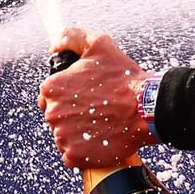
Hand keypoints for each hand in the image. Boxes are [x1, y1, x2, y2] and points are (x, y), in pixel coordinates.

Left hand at [38, 26, 154, 167]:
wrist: (147, 109)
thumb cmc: (125, 79)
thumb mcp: (99, 43)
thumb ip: (71, 37)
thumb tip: (54, 45)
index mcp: (52, 87)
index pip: (47, 96)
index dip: (66, 95)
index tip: (83, 97)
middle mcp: (53, 113)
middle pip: (55, 116)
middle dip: (71, 114)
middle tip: (95, 110)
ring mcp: (63, 136)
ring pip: (62, 136)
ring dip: (77, 132)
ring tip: (100, 124)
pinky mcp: (75, 156)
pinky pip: (71, 156)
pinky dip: (83, 151)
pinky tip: (99, 139)